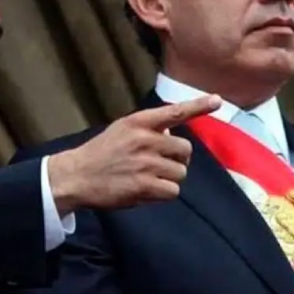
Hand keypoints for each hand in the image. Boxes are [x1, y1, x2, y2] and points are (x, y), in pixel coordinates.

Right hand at [48, 95, 220, 213]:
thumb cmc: (100, 153)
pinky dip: (164, 193)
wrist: (76, 176)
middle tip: (161, 164)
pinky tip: (147, 190)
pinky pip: (173, 191)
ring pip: (181, 172)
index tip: (217, 101)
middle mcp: (144, 140)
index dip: (198, 106)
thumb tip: (171, 134)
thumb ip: (146, 130)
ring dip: (170, 178)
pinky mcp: (144, 186)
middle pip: (185, 149)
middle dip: (177, 159)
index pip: (174, 111)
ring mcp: (145, 163)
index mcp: (137, 123)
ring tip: (149, 178)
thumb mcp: (120, 131)